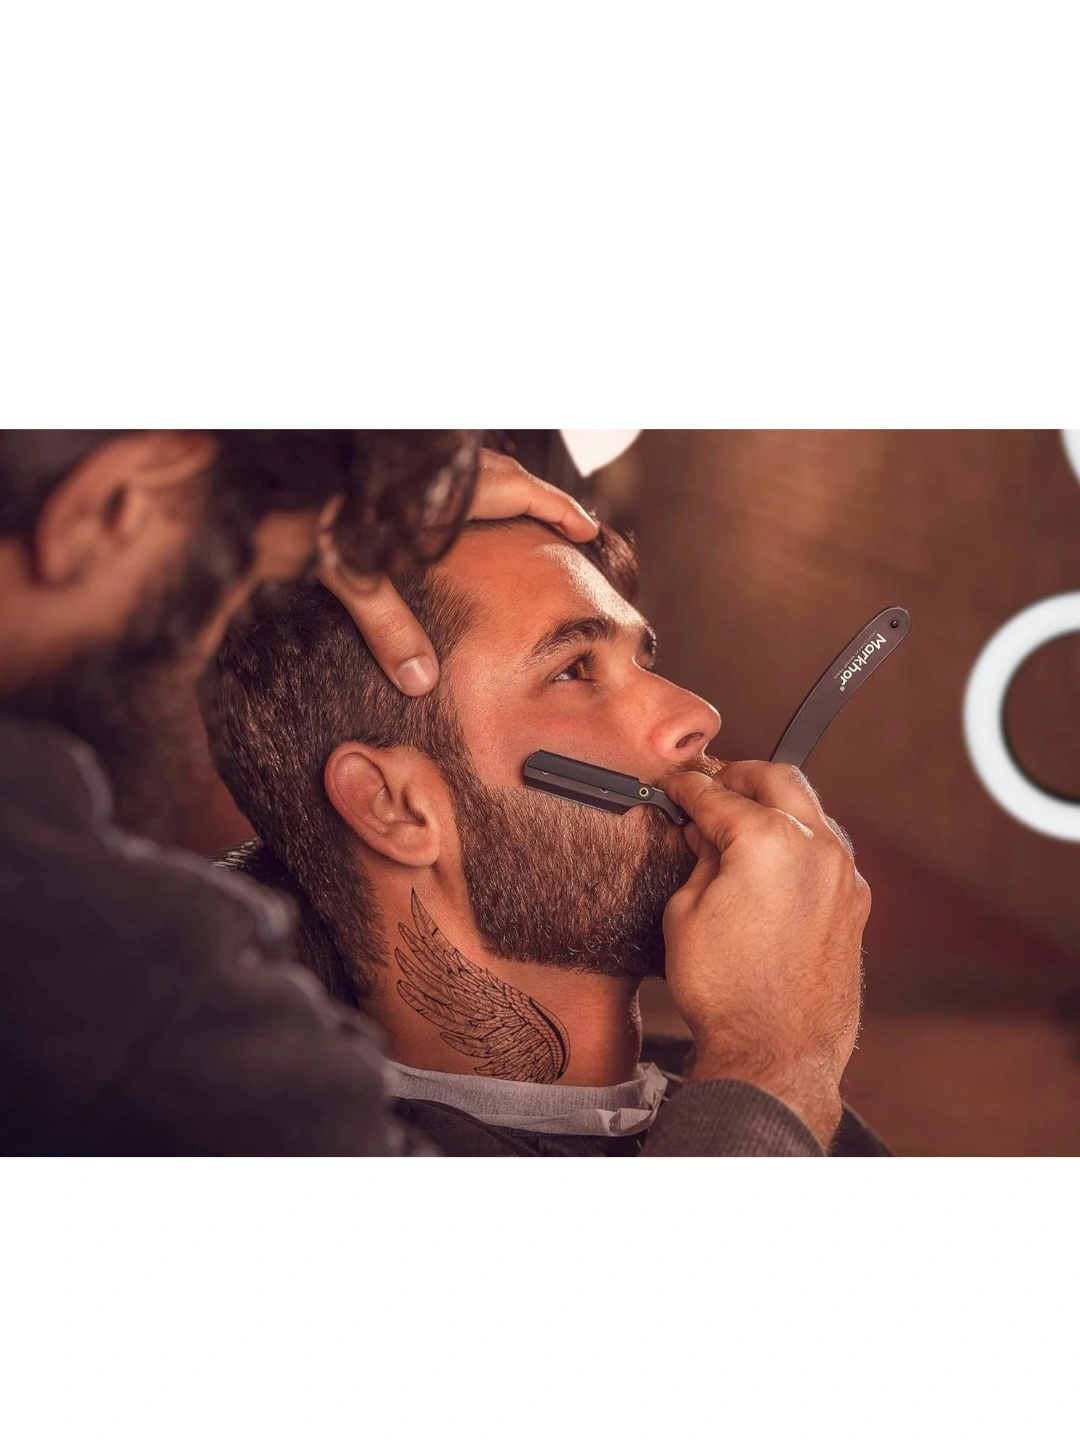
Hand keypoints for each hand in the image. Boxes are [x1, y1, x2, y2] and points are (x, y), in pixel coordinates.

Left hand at [318, 449, 598, 694]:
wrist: (257, 469)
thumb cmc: (305, 511)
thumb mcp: (351, 573)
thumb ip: (388, 626)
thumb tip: (421, 681)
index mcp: (437, 490)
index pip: (516, 490)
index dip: (556, 508)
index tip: (586, 528)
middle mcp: (426, 466)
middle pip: (499, 472)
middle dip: (535, 497)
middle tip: (563, 522)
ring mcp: (402, 458)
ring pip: (468, 465)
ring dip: (496, 488)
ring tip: (515, 515)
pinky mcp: (378, 461)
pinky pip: (436, 469)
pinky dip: (458, 487)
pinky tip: (448, 511)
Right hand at [661, 762, 870, 1148]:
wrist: (776, 1051)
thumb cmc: (727, 991)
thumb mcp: (685, 913)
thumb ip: (699, 860)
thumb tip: (706, 836)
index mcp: (768, 840)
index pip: (717, 794)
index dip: (686, 787)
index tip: (674, 785)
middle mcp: (816, 846)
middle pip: (778, 779)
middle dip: (741, 775)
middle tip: (712, 785)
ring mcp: (843, 875)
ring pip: (811, 811)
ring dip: (776, 806)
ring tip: (741, 822)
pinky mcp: (855, 904)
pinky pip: (827, 851)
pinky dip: (798, 842)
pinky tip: (772, 862)